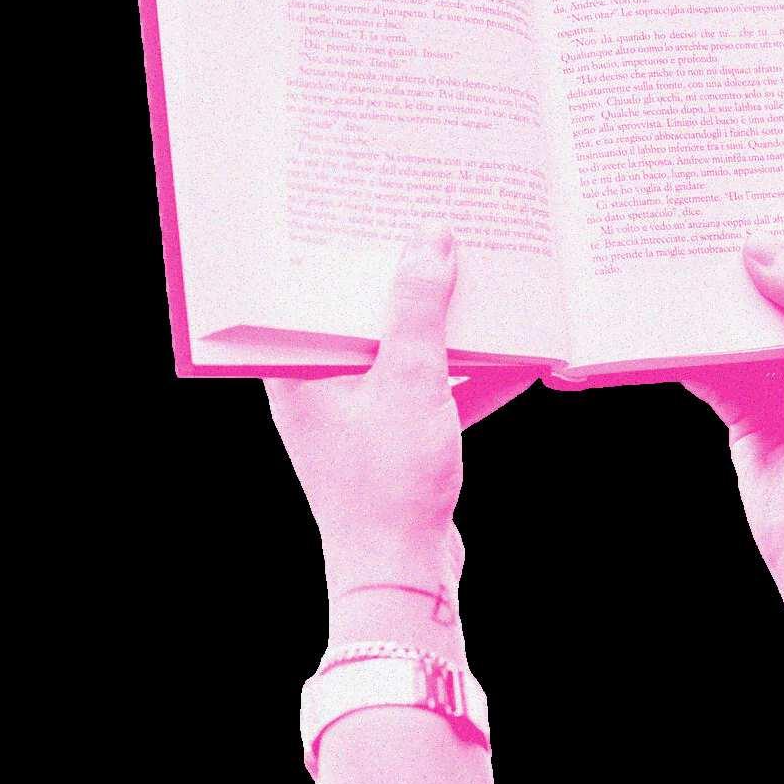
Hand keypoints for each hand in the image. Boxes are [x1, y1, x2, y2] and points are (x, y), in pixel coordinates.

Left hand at [263, 225, 473, 571]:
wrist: (404, 577)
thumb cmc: (391, 484)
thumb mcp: (410, 381)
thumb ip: (419, 308)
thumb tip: (430, 239)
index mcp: (295, 372)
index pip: (305, 292)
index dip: (333, 249)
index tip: (363, 207)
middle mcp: (313, 390)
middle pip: (353, 315)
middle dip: (392, 276)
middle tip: (422, 224)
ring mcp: (349, 415)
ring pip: (388, 348)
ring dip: (425, 319)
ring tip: (460, 268)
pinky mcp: (385, 438)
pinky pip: (412, 383)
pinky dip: (443, 363)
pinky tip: (487, 339)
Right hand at [685, 236, 783, 642]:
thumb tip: (761, 250)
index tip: (779, 189)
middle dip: (753, 260)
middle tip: (714, 210)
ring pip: (741, 327)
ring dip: (713, 301)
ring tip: (677, 252)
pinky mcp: (744, 411)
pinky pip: (708, 368)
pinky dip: (683, 348)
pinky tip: (656, 317)